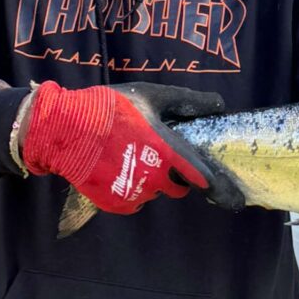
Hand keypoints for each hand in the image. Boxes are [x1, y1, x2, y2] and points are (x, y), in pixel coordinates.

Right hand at [20, 81, 223, 214]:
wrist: (63, 129)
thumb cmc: (110, 108)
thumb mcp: (151, 96)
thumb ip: (187, 101)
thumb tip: (219, 104)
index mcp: (166, 151)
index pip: (203, 178)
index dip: (222, 190)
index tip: (235, 202)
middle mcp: (154, 177)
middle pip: (178, 185)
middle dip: (174, 174)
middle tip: (155, 152)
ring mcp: (134, 192)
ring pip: (155, 190)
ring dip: (151, 178)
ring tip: (129, 153)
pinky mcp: (116, 203)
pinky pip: (135, 199)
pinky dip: (132, 186)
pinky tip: (117, 165)